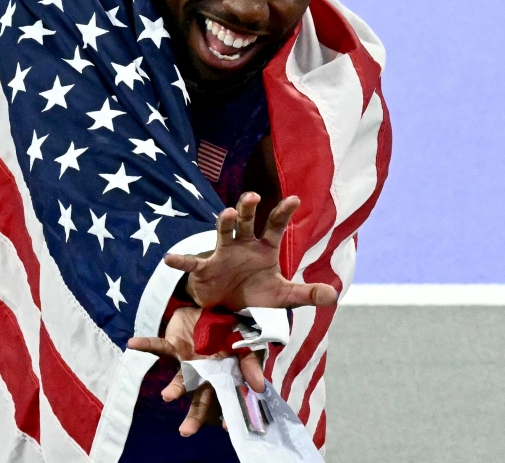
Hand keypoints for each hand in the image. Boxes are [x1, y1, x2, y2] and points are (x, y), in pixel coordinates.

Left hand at [127, 307, 265, 435]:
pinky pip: (158, 347)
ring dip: (174, 388)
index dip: (226, 414)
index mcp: (223, 376)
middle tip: (185, 431)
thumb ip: (251, 365)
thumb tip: (259, 387)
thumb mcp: (247, 346)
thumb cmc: (234, 330)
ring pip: (180, 379)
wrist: (216, 308)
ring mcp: (187, 361)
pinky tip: (132, 345)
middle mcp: (204, 373)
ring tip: (167, 396)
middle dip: (194, 415)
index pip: (224, 400)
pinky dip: (145, 345)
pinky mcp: (173, 345)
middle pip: (199, 398)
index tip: (226, 428)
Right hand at [167, 193, 338, 311]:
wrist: (229, 309)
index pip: (275, 226)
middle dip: (249, 208)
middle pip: (247, 221)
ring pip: (223, 232)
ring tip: (227, 213)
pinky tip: (170, 258)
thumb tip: (334, 295)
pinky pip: (193, 264)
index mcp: (264, 248)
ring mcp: (223, 254)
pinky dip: (182, 261)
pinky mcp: (206, 269)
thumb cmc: (256, 294)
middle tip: (253, 196)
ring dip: (224, 222)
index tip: (295, 198)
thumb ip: (307, 294)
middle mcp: (244, 244)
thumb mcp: (284, 296)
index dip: (284, 212)